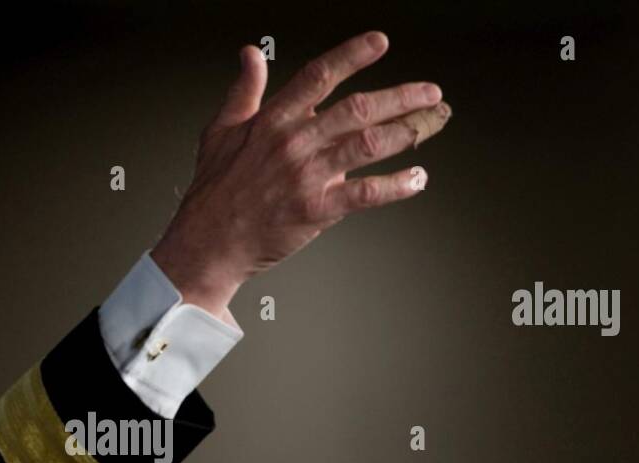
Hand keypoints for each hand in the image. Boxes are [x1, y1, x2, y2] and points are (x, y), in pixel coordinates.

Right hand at [150, 31, 449, 320]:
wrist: (207, 242)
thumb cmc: (214, 192)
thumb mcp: (219, 130)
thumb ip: (243, 90)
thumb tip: (250, 55)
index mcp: (272, 120)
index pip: (319, 76)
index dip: (353, 56)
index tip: (380, 43)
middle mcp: (294, 143)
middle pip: (358, 108)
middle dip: (402, 96)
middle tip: (429, 92)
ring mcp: (306, 176)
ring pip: (369, 144)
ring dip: (407, 132)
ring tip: (431, 125)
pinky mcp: (316, 209)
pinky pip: (365, 194)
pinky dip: (396, 186)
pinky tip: (416, 179)